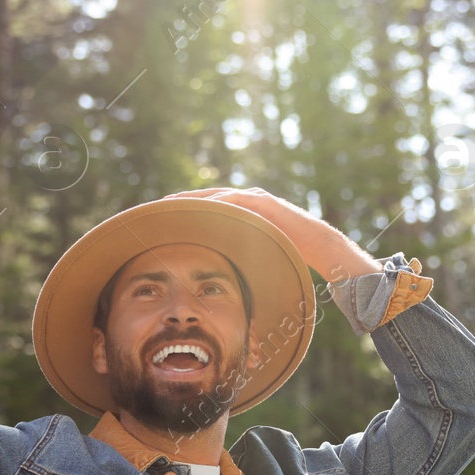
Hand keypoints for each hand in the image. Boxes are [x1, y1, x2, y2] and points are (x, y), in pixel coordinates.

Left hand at [160, 187, 379, 280]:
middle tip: (155, 208)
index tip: (162, 219)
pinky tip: (196, 210)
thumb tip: (219, 279)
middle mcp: (245, 199)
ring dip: (191, 200)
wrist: (319, 246)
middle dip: (180, 202)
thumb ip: (238, 256)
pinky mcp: (261, 202)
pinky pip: (232, 201)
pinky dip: (213, 204)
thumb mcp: (256, 255)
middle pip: (204, 198)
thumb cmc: (288, 254)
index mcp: (241, 212)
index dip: (184, 211)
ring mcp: (253, 198)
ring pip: (214, 196)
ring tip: (168, 206)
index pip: (206, 208)